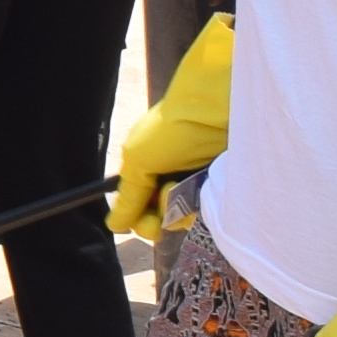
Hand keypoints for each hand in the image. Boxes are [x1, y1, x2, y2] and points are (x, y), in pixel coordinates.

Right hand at [108, 14, 231, 240]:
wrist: (213, 110)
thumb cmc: (169, 130)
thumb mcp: (137, 160)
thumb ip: (127, 197)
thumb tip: (113, 226)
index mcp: (149, 174)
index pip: (141, 212)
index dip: (142, 222)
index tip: (148, 223)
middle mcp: (173, 181)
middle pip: (164, 220)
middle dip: (164, 213)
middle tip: (168, 193)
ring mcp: (200, 185)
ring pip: (188, 217)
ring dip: (185, 205)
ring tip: (191, 182)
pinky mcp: (223, 186)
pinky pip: (212, 209)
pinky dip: (206, 202)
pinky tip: (207, 183)